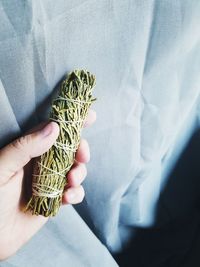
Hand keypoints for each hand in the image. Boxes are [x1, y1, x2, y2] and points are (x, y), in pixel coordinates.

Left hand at [0, 110, 95, 259]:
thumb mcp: (3, 169)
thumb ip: (25, 147)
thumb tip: (53, 127)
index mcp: (28, 151)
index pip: (53, 130)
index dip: (72, 122)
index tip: (90, 116)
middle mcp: (41, 164)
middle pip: (69, 149)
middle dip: (81, 150)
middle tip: (83, 156)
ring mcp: (50, 182)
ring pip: (75, 169)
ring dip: (79, 173)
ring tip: (71, 181)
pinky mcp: (55, 200)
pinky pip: (73, 192)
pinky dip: (76, 193)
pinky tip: (68, 197)